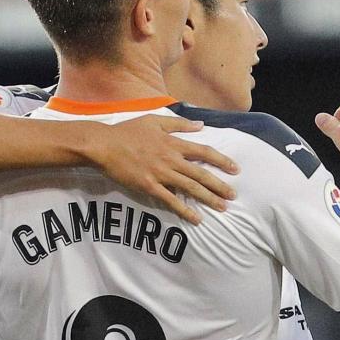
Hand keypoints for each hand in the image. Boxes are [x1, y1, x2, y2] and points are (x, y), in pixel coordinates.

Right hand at [83, 115, 238, 224]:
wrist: (103, 145)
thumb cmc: (127, 132)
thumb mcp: (154, 121)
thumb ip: (179, 124)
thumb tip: (201, 124)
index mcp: (173, 143)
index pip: (204, 152)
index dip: (222, 161)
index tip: (235, 169)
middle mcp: (171, 159)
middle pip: (201, 174)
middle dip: (220, 185)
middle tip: (233, 195)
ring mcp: (161, 174)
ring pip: (190, 188)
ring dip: (208, 199)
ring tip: (222, 207)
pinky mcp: (149, 186)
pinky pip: (171, 201)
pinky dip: (185, 210)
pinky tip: (196, 219)